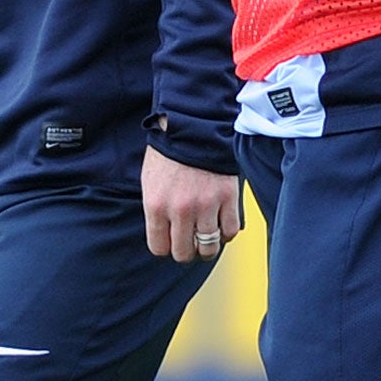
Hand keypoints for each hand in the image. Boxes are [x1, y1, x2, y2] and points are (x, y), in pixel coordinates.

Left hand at [141, 142, 241, 263]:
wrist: (193, 127)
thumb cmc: (169, 154)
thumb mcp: (150, 184)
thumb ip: (157, 212)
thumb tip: (166, 236)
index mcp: (156, 206)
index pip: (159, 248)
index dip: (165, 246)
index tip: (170, 241)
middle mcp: (180, 210)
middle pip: (184, 253)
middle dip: (185, 250)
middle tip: (189, 241)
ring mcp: (206, 205)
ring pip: (208, 247)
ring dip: (207, 245)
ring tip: (205, 236)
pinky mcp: (227, 198)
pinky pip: (230, 231)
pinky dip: (225, 233)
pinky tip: (220, 225)